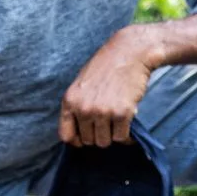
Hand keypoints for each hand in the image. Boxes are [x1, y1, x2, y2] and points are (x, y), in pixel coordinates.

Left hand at [60, 26, 160, 146]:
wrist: (130, 53)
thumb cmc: (106, 67)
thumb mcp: (81, 84)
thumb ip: (77, 106)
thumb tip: (77, 135)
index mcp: (70, 101)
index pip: (66, 136)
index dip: (77, 141)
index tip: (87, 137)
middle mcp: (84, 108)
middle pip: (88, 141)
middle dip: (99, 134)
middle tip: (108, 121)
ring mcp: (103, 112)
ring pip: (105, 142)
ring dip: (113, 134)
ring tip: (117, 120)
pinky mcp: (122, 114)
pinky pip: (122, 137)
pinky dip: (127, 135)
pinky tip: (128, 121)